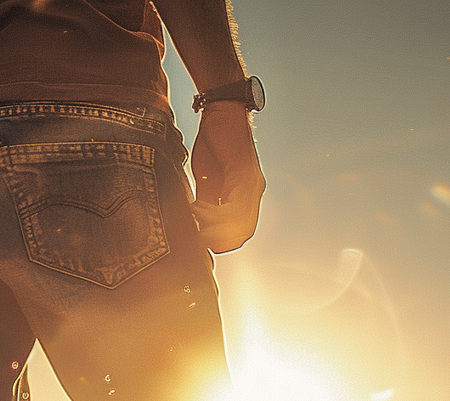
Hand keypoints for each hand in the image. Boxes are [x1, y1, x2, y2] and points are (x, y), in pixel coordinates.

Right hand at [190, 101, 265, 252]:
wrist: (221, 110)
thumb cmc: (213, 142)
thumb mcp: (206, 179)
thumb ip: (207, 202)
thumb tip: (196, 226)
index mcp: (246, 196)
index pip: (239, 233)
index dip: (220, 242)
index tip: (198, 237)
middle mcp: (255, 193)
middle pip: (243, 234)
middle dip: (219, 240)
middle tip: (197, 234)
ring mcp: (252, 185)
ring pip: (240, 224)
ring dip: (214, 227)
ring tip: (195, 216)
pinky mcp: (246, 175)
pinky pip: (235, 206)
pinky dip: (215, 213)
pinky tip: (198, 206)